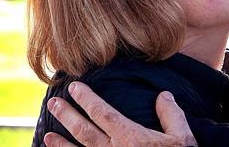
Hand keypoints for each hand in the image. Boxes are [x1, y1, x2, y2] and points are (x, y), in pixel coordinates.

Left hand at [44, 81, 196, 146]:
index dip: (86, 99)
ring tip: (47, 134)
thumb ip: (171, 115)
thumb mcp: (182, 138)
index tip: (74, 87)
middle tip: (54, 104)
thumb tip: (163, 95)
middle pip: (83, 130)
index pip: (102, 112)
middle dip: (67, 116)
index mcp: (130, 137)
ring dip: (61, 143)